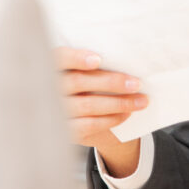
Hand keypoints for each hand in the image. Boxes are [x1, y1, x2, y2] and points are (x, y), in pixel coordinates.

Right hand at [55, 47, 146, 176]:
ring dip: (119, 102)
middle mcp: (48, 88)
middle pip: (78, 82)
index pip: (59, 58)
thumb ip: (92, 64)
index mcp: (51, 66)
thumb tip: (124, 58)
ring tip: (140, 100)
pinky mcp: (65, 130)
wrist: (76, 116)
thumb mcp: (80, 70)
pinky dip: (111, 119)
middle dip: (111, 82)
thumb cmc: (84, 83)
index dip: (76, 58)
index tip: (98, 60)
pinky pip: (89, 124)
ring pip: (88, 104)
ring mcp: (55, 111)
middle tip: (136, 83)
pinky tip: (126, 114)